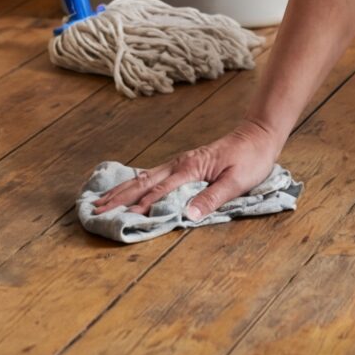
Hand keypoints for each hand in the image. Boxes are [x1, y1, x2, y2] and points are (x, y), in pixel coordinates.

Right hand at [89, 120, 284, 220]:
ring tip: (101, 200)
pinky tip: (127, 188)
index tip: (124, 217)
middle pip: (143, 182)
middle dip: (119, 197)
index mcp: (190, 168)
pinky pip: (153, 175)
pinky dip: (135, 182)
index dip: (143, 205)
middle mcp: (179, 163)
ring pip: (144, 177)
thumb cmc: (250, 160)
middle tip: (97, 209)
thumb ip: (212, 198)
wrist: (257, 136)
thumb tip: (189, 215)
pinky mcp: (183, 164)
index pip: (161, 190)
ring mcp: (179, 163)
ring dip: (122, 190)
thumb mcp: (236, 182)